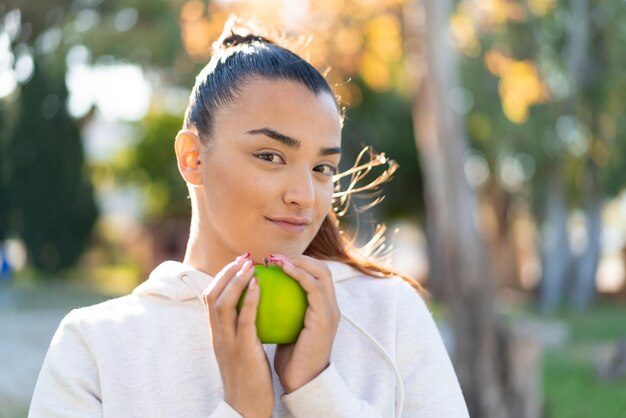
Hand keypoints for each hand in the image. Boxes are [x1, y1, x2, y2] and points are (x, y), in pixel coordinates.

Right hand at [202, 253, 273, 417]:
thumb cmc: (249, 379)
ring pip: (223, 303)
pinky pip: (243, 319)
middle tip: (244, 257)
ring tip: (250, 265)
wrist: (247, 408)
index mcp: (217, 335)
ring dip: (235, 280)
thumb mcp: (241, 350)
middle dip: (225, 273)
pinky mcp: (242, 350)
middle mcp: (218, 336)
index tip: (237, 264)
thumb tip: (255, 310)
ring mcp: (227, 342)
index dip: (221, 278)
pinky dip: (249, 299)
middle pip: (212, 296)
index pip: (211, 299)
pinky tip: (259, 284)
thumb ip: (243, 331)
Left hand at [269, 254, 339, 392]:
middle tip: (274, 257)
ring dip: (298, 261)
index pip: (316, 276)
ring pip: (321, 272)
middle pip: (322, 269)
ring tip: (275, 260)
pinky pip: (312, 287)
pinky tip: (281, 270)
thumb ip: (283, 313)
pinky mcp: (325, 317)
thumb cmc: (290, 360)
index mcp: (323, 310)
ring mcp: (330, 311)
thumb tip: (261, 296)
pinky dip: (298, 274)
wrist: (302, 383)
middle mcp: (331, 307)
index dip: (298, 263)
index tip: (274, 261)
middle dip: (300, 257)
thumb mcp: (287, 330)